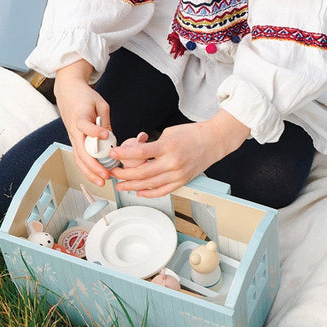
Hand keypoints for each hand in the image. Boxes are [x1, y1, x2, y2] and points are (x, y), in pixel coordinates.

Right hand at [53, 59, 111, 186]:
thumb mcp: (100, 104)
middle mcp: (74, 130)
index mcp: (80, 117)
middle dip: (93, 166)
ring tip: (102, 181)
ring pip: (78, 158)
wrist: (67, 92)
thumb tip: (111, 139)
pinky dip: (87, 168)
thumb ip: (105, 121)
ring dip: (89, 172)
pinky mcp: (74, 140)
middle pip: (81, 151)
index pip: (85, 126)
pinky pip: (79, 157)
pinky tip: (97, 176)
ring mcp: (73, 137)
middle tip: (106, 174)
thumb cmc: (84, 96)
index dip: (95, 131)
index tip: (106, 134)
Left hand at [111, 111, 249, 197]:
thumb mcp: (169, 133)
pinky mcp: (182, 181)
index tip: (113, 154)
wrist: (214, 141)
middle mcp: (173, 162)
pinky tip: (138, 192)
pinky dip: (149, 193)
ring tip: (121, 185)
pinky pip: (162, 191)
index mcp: (169, 146)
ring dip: (132, 186)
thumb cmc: (193, 134)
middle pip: (142, 172)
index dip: (124, 154)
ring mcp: (178, 174)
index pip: (141, 152)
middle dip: (124, 174)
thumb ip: (153, 145)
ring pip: (150, 184)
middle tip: (113, 173)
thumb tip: (137, 152)